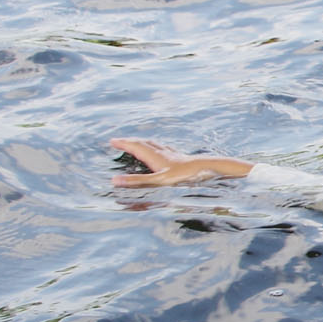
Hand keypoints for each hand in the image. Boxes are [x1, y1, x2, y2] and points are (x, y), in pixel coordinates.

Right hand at [107, 137, 251, 186]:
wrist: (210, 170)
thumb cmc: (185, 176)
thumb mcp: (158, 181)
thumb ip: (137, 181)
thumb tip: (114, 180)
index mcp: (156, 157)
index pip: (136, 147)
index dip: (124, 143)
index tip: (112, 140)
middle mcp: (164, 153)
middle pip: (145, 144)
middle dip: (131, 142)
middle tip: (120, 140)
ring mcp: (174, 155)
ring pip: (156, 145)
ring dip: (144, 143)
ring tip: (138, 142)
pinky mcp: (183, 159)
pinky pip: (167, 150)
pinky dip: (159, 147)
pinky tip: (164, 151)